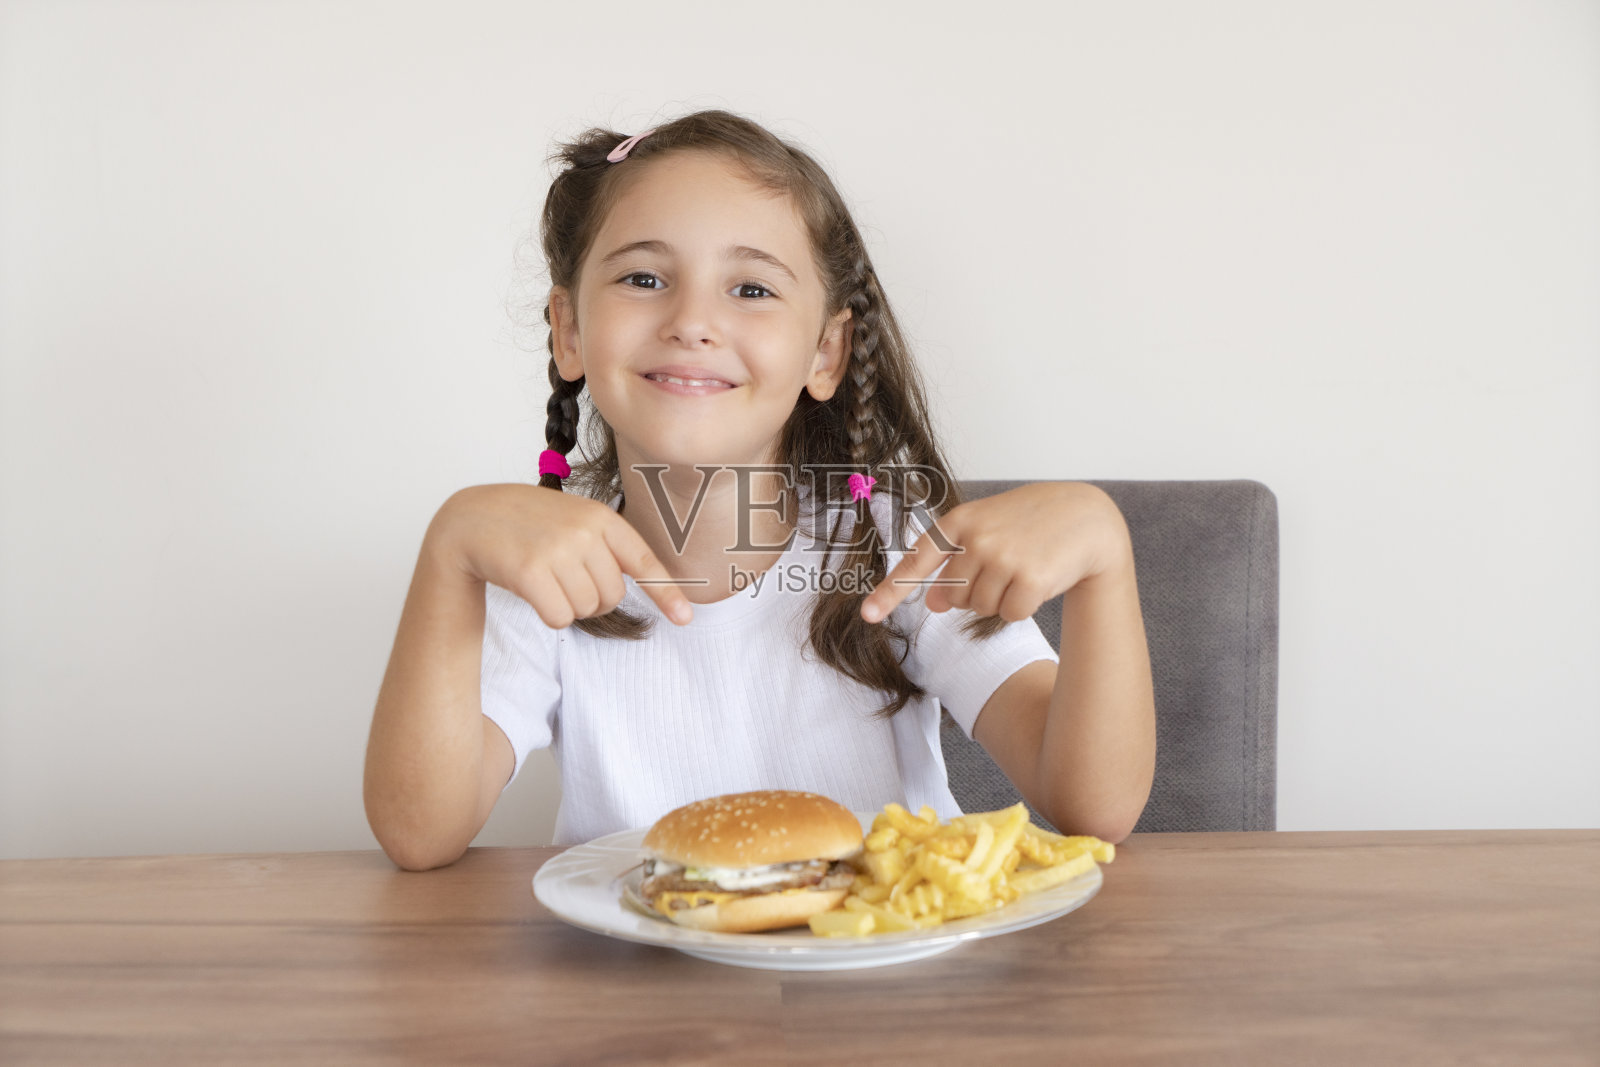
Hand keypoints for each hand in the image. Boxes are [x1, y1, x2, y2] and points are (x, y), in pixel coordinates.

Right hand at [428, 484, 693, 627]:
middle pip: (612, 596)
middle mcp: (585, 531)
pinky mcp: (531, 571)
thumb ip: (606, 546)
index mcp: (601, 517)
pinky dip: (547, 614)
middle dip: (591, 598)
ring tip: (543, 577)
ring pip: (586, 610)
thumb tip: (638, 586)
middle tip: (561, 576)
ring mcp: (558, 549)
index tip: (685, 619)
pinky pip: (559, 618)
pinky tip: (530, 590)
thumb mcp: (573, 521)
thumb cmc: (527, 525)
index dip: (666, 592)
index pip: (643, 560)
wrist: (471, 519)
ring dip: (566, 605)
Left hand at [860, 482, 1131, 623]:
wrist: (1086, 517)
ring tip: (1024, 568)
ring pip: (981, 608)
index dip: (890, 591)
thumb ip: (956, 562)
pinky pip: (1009, 614)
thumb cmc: (1031, 523)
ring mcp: (1002, 559)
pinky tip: (1038, 581)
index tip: (868, 615)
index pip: (917, 560)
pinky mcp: (1029, 579)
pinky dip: (1021, 607)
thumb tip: (934, 603)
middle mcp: (976, 539)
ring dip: (1001, 598)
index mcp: (959, 522)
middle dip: (976, 591)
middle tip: (1005, 566)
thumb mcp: (988, 531)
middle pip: (955, 595)